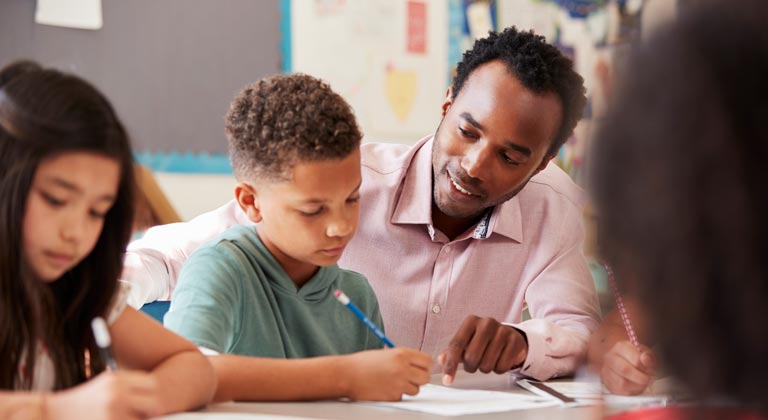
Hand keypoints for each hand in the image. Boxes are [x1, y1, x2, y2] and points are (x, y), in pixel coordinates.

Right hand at [46, 371, 161, 419]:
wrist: (50, 412)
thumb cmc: (80, 401)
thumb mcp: (104, 385)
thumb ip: (127, 388)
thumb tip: (156, 401)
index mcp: (118, 379)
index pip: (152, 385)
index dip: (153, 396)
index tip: (148, 404)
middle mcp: (117, 393)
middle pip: (154, 404)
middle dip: (152, 413)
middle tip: (144, 417)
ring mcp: (112, 411)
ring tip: (123, 418)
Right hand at [344, 348, 432, 400]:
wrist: (347, 374)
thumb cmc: (364, 363)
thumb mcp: (387, 353)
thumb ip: (405, 359)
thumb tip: (421, 366)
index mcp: (402, 354)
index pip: (427, 361)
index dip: (424, 366)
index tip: (419, 368)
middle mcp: (402, 368)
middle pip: (426, 378)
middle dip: (419, 379)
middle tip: (409, 377)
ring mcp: (398, 384)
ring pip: (416, 390)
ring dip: (408, 388)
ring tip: (394, 382)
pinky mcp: (392, 396)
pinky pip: (402, 397)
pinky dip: (397, 394)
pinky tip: (385, 388)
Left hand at [439, 315, 526, 385]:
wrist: (509, 336)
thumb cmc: (484, 340)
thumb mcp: (467, 342)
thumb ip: (453, 351)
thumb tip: (441, 360)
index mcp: (471, 322)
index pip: (456, 345)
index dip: (450, 365)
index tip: (447, 379)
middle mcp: (486, 323)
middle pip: (471, 357)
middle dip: (471, 366)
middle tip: (475, 363)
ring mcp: (502, 330)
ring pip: (487, 364)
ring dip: (485, 368)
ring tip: (488, 360)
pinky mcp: (515, 341)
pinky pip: (502, 366)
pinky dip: (499, 369)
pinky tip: (499, 359)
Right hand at [601, 340, 655, 394]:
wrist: (622, 361)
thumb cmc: (636, 357)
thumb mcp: (645, 354)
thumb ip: (648, 356)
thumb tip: (645, 359)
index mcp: (621, 347)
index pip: (635, 359)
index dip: (644, 368)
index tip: (649, 369)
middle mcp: (610, 357)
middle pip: (625, 370)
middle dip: (640, 378)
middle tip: (647, 379)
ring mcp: (606, 370)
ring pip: (621, 383)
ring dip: (635, 386)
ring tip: (641, 383)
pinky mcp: (607, 383)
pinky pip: (619, 391)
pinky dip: (630, 391)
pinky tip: (634, 387)